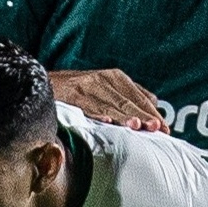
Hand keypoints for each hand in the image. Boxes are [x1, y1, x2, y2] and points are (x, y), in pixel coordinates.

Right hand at [48, 68, 165, 131]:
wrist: (44, 82)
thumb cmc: (78, 90)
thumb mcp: (106, 86)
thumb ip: (129, 93)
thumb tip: (154, 104)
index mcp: (115, 77)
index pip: (139, 96)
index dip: (152, 113)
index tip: (164, 129)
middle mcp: (103, 78)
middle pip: (128, 101)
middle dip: (143, 116)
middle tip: (155, 129)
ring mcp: (88, 86)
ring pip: (111, 105)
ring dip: (124, 116)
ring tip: (136, 126)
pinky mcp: (72, 94)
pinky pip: (88, 106)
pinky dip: (98, 113)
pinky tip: (108, 122)